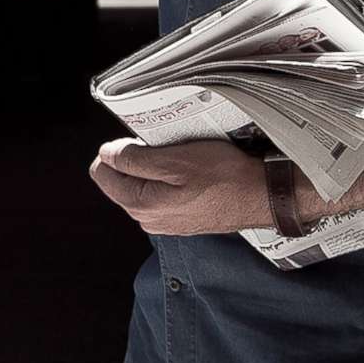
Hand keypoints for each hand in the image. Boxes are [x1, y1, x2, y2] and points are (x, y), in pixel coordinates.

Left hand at [89, 138, 273, 235]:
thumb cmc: (225, 177)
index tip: (139, 141)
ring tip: (181, 159)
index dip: (115, 150)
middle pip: (120, 180)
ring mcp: (164, 222)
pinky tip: (190, 173)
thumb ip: (134, 159)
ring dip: (153, 168)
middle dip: (134, 160)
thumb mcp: (175, 159)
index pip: (101, 173)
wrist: (263, 196)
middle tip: (164, 148)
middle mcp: (148, 219)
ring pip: (141, 186)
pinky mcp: (180, 219)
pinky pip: (161, 194)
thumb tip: (106, 154)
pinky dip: (169, 179)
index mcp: (140, 204)